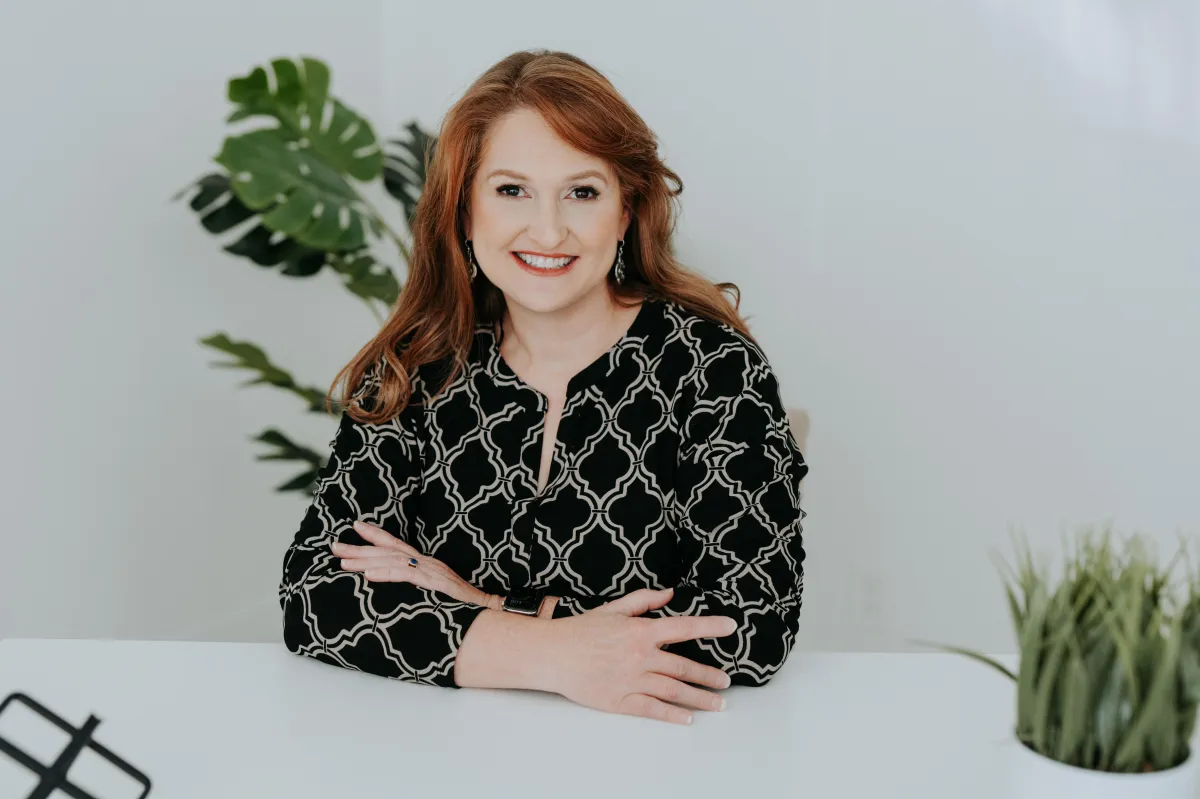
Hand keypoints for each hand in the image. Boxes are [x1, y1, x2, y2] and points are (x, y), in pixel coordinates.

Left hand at [332, 520, 500, 609]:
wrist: (488, 612)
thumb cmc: (463, 606)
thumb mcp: (436, 593)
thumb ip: (418, 588)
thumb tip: (394, 590)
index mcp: (425, 563)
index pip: (396, 544)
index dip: (376, 534)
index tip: (355, 526)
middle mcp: (426, 563)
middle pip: (388, 551)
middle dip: (359, 548)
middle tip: (334, 547)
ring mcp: (430, 572)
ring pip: (392, 562)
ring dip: (366, 562)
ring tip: (343, 563)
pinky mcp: (434, 584)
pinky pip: (406, 577)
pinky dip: (386, 575)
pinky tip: (369, 576)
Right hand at [544, 587, 734, 725]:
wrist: (552, 654)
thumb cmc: (581, 630)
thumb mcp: (613, 608)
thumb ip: (643, 601)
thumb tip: (669, 593)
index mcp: (640, 631)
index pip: (684, 627)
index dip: (710, 626)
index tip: (731, 627)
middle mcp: (640, 656)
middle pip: (684, 667)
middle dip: (709, 675)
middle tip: (725, 681)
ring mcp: (631, 680)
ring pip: (673, 691)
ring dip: (699, 698)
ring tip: (717, 704)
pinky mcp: (620, 700)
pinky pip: (651, 709)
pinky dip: (671, 715)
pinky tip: (686, 719)